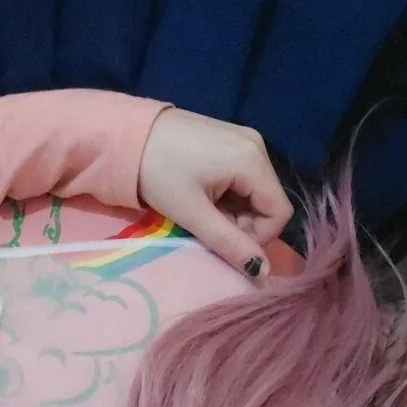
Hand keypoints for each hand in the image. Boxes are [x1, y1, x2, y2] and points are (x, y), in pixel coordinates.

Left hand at [138, 109, 292, 276]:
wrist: (126, 134)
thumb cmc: (157, 172)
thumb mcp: (193, 213)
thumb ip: (230, 244)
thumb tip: (263, 273)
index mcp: (253, 160)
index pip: (279, 212)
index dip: (258, 236)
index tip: (223, 241)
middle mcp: (257, 145)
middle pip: (268, 200)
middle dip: (244, 223)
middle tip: (208, 226)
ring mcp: (244, 138)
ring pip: (255, 190)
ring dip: (234, 210)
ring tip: (201, 210)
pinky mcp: (230, 138)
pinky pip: (243, 175)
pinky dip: (228, 193)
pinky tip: (202, 193)